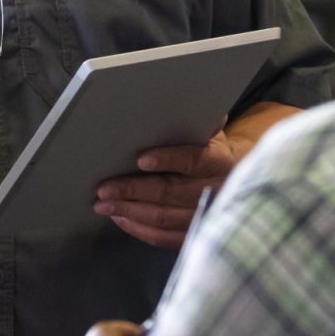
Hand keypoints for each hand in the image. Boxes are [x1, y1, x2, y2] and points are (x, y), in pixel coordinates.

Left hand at [94, 124, 236, 248]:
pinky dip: (139, 229)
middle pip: (171, 193)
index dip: (168, 160)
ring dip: (130, 211)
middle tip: (104, 189)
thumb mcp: (207, 131)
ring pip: (164, 218)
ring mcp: (206, 217)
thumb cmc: (208, 148)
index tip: (140, 160)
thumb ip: (194, 120)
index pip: (193, 160)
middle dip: (134, 190)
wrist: (231, 178)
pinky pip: (164, 238)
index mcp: (219, 160)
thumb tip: (179, 98)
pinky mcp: (194, 234)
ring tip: (103, 204)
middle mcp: (216, 191)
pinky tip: (120, 218)